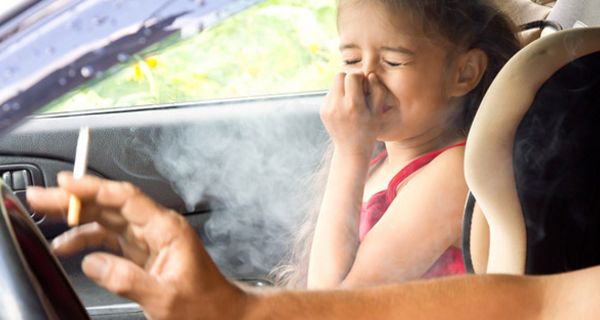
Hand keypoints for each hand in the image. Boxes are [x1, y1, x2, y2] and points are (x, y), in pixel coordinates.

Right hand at [26, 172, 246, 319]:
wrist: (222, 313)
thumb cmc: (205, 304)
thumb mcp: (165, 297)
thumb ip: (128, 279)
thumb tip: (94, 263)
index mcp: (167, 229)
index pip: (125, 199)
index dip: (94, 188)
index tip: (66, 184)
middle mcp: (158, 228)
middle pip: (111, 205)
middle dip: (76, 199)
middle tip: (43, 197)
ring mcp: (150, 239)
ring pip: (109, 220)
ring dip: (78, 218)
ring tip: (48, 219)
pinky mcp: (144, 253)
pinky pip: (112, 238)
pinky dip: (89, 239)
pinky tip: (70, 245)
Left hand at [320, 72, 386, 156]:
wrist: (351, 150)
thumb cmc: (369, 130)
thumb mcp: (378, 112)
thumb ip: (377, 91)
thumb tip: (370, 75)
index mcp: (353, 105)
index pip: (352, 76)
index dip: (360, 78)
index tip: (365, 87)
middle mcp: (337, 106)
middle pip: (339, 75)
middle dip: (349, 79)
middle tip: (358, 90)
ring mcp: (327, 109)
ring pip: (333, 84)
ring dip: (343, 87)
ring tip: (352, 99)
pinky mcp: (322, 111)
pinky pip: (330, 94)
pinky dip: (338, 96)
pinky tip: (345, 108)